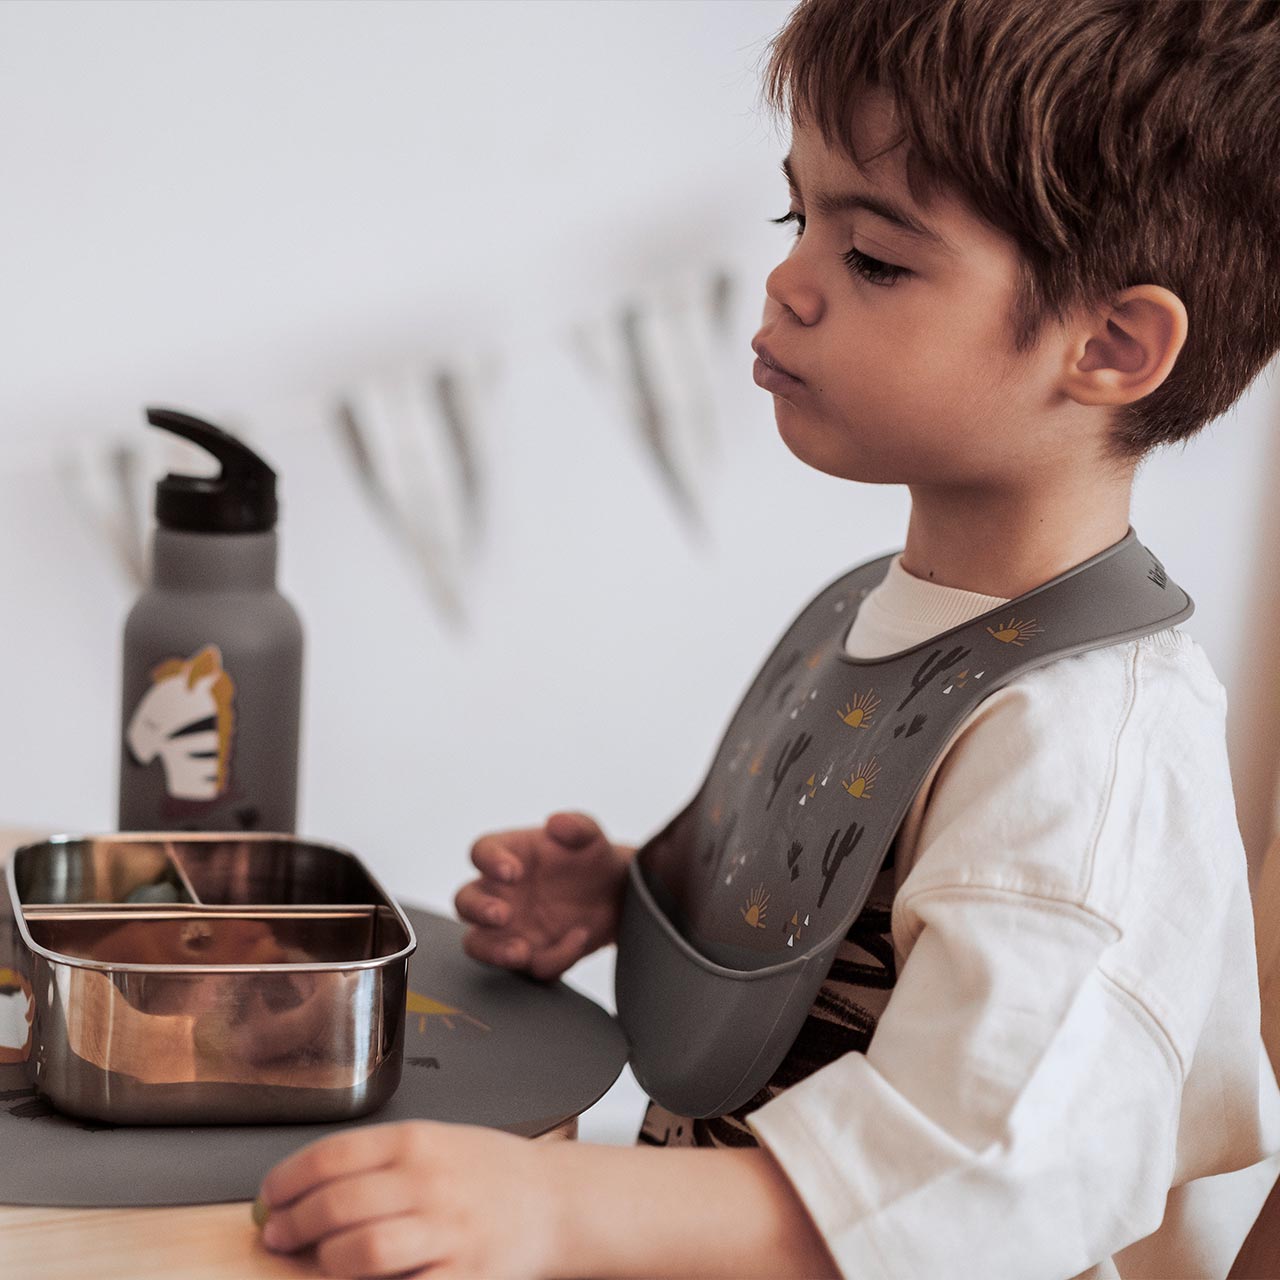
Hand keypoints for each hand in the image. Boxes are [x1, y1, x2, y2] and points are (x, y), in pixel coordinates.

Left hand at [257, 1119, 557, 1278]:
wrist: (553, 1201)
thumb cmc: (489, 1172)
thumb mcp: (435, 1143)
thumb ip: (375, 1163)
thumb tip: (302, 1190)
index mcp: (418, 1140)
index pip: (331, 1155)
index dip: (286, 1181)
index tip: (270, 1199)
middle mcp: (429, 1181)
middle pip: (336, 1205)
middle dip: (294, 1226)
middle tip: (280, 1235)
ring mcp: (446, 1231)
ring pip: (360, 1252)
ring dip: (324, 1262)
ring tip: (318, 1259)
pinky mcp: (461, 1276)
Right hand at [454, 811, 630, 980]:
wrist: (616, 894)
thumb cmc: (592, 858)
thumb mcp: (592, 837)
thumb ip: (578, 826)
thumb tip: (556, 822)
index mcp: (508, 855)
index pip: (481, 852)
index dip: (489, 861)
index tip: (513, 871)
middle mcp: (500, 892)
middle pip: (465, 901)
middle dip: (478, 910)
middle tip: (503, 915)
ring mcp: (509, 928)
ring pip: (478, 944)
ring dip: (493, 951)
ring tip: (521, 952)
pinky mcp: (531, 955)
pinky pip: (531, 966)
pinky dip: (554, 958)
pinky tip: (578, 938)